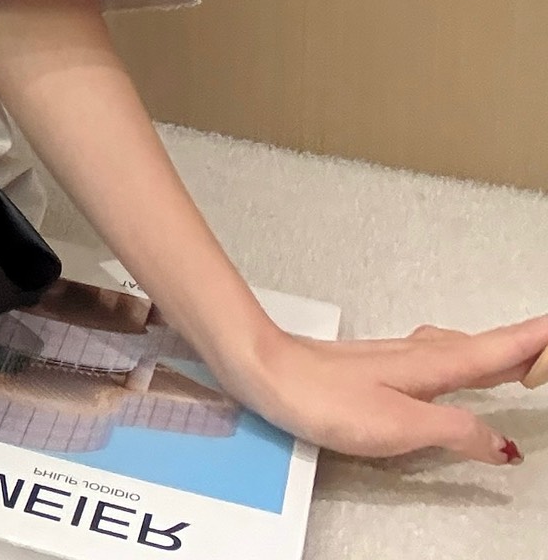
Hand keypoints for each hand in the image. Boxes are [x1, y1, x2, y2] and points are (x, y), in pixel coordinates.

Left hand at [226, 315, 547, 465]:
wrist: (266, 372)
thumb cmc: (326, 399)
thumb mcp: (401, 425)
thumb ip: (455, 431)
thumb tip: (504, 443)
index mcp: (430, 367)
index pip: (493, 353)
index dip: (530, 343)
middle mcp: (415, 355)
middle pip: (479, 348)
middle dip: (518, 346)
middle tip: (546, 346)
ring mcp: (393, 357)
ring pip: (455, 350)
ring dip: (490, 351)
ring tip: (515, 358)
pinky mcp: (373, 366)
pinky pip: (433, 356)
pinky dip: (459, 358)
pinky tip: (449, 367)